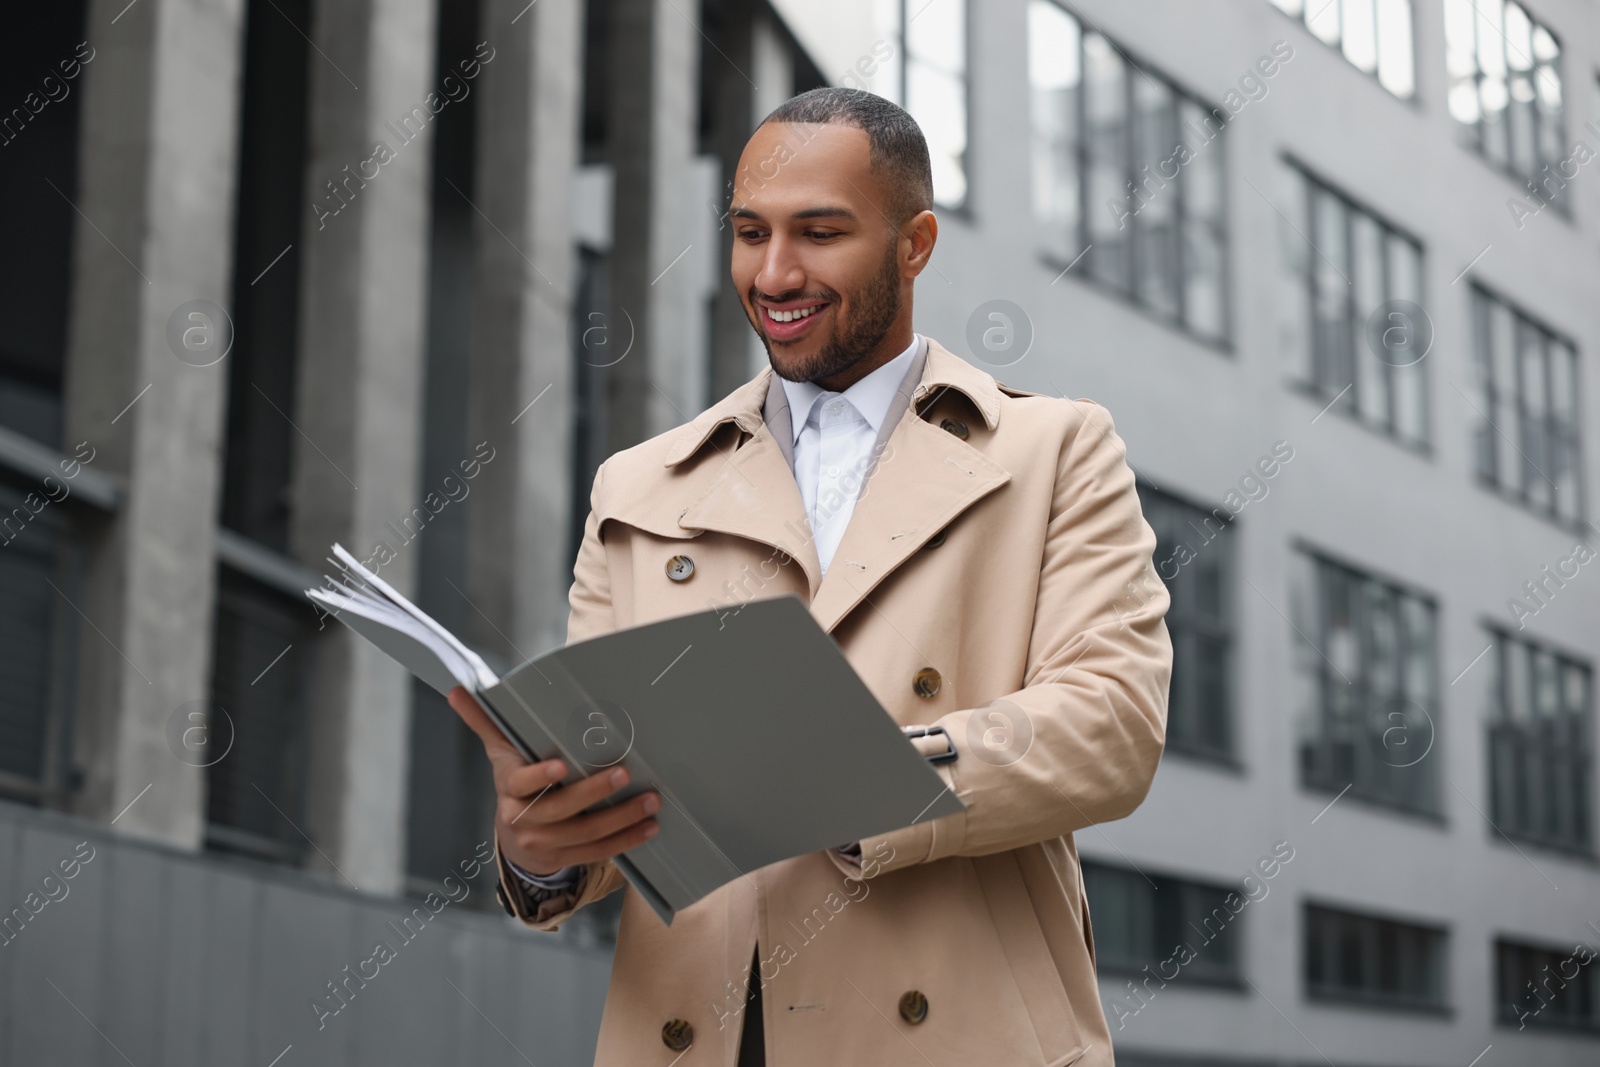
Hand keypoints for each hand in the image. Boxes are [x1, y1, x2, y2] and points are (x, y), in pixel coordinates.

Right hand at [447, 686, 660, 876]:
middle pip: (560, 810)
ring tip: (650, 800)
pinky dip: (627, 840)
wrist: (514, 839)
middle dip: (593, 792)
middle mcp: (523, 820)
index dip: (539, 777)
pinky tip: (649, 827)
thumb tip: (456, 690)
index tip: (561, 765)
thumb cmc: (515, 783)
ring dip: (621, 818)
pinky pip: (598, 852)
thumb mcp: (499, 753)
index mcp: (508, 789)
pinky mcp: (566, 858)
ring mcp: (545, 843)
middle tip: (623, 773)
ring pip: (585, 834)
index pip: (521, 784)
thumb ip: (485, 722)